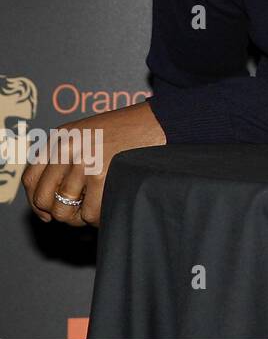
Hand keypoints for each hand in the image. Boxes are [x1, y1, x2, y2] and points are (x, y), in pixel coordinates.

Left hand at [21, 101, 166, 226]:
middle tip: (78, 213)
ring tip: (98, 207)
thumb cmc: (133, 129)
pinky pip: (89, 213)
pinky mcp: (102, 176)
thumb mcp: (90, 133)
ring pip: (65, 210)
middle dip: (60, 212)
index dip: (37, 201)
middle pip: (45, 198)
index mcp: (62, 137)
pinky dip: (99, 217)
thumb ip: (67, 157)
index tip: (47, 211)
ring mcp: (83, 162)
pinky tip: (110, 206)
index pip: (32, 178)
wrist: (165, 120)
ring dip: (81, 216)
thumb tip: (51, 200)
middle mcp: (67, 148)